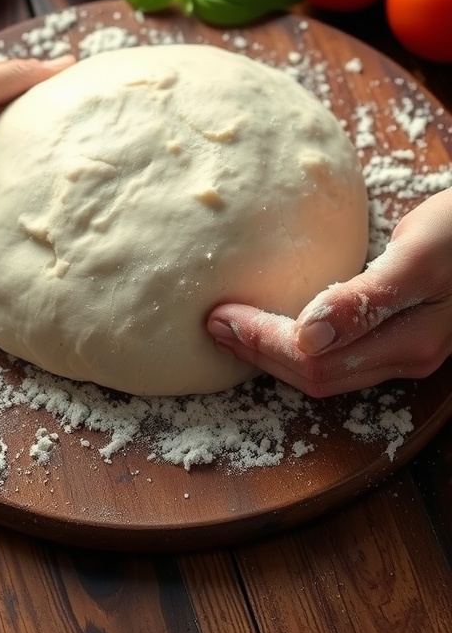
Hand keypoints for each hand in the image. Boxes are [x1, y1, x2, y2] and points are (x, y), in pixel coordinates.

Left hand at [0, 56, 74, 251]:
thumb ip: (16, 77)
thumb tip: (66, 62)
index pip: (18, 86)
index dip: (52, 90)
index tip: (91, 96)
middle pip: (20, 127)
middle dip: (51, 133)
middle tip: (96, 136)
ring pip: (15, 164)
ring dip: (37, 169)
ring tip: (84, 170)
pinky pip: (3, 198)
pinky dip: (20, 198)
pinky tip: (51, 199)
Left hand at [207, 188, 451, 396]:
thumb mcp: (420, 257)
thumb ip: (368, 299)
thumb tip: (308, 335)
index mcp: (406, 344)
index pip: (314, 365)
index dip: (263, 346)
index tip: (221, 316)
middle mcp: (403, 356)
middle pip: (314, 375)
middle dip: (258, 353)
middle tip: (213, 323)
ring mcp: (404, 346)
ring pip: (325, 369)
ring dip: (274, 351)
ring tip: (234, 325)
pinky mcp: (401, 327)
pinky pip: (338, 350)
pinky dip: (298, 340)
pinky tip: (280, 319)